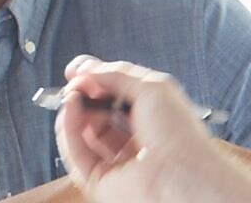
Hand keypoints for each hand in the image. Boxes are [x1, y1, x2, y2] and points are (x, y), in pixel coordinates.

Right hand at [54, 56, 250, 202]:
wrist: (182, 176)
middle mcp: (133, 141)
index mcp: (151, 120)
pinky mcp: (98, 180)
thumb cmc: (180, 136)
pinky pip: (75, 153)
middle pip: (97, 115)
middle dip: (83, 94)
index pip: (116, 98)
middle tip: (75, 82)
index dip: (97, 82)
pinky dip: (68, 128)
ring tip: (71, 95)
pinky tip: (70, 109)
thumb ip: (116, 74)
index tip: (81, 70)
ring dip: (73, 110)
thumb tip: (86, 69)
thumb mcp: (152, 87)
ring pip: (83, 134)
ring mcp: (115, 162)